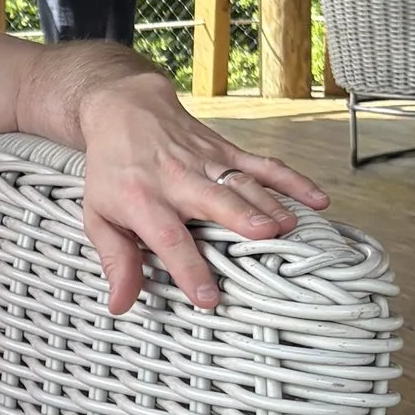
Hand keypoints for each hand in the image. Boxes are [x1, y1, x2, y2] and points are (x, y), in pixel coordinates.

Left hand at [74, 80, 328, 314]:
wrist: (125, 110)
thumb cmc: (112, 170)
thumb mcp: (98, 216)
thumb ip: (115, 261)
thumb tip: (121, 305)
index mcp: (143, 201)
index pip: (169, 239)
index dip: (189, 268)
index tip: (208, 298)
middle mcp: (177, 180)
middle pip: (213, 200)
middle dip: (240, 219)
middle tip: (265, 240)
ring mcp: (205, 162)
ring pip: (241, 182)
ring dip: (268, 202)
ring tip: (291, 228)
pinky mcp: (225, 150)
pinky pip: (262, 164)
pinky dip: (291, 180)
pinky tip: (316, 199)